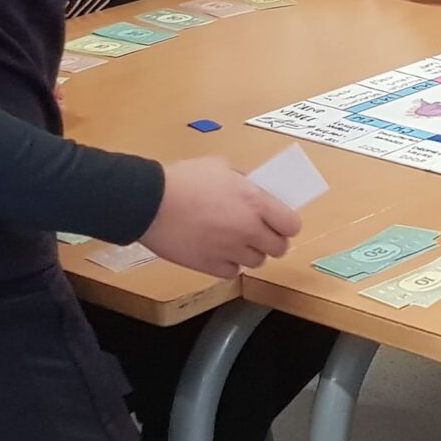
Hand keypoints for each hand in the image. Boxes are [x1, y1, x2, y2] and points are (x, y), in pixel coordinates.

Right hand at [138, 155, 298, 277]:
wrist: (149, 202)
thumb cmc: (183, 179)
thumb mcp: (219, 167)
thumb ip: (243, 181)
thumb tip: (254, 191)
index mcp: (255, 202)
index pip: (291, 225)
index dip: (286, 224)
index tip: (279, 222)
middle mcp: (247, 229)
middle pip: (279, 248)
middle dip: (272, 241)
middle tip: (260, 233)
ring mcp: (229, 250)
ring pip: (256, 262)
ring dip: (250, 253)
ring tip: (236, 241)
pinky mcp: (208, 265)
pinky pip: (231, 272)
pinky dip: (228, 264)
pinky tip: (218, 251)